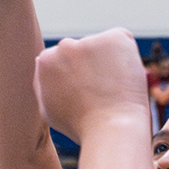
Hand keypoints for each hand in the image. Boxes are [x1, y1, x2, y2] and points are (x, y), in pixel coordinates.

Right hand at [34, 29, 151, 144]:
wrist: (110, 129)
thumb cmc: (82, 126)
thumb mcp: (49, 108)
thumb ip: (42, 83)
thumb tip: (41, 61)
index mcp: (46, 61)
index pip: (64, 59)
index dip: (80, 76)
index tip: (88, 93)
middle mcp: (64, 47)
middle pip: (82, 50)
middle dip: (92, 64)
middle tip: (104, 91)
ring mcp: (89, 41)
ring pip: (102, 45)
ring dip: (109, 60)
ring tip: (115, 88)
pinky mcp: (113, 38)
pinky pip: (122, 40)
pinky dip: (127, 55)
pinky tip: (125, 78)